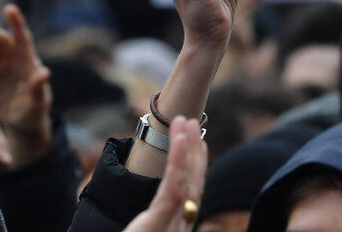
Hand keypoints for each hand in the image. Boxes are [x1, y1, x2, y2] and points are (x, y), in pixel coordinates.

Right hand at [0, 5, 52, 165]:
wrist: (22, 123)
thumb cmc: (34, 112)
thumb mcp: (38, 103)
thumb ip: (38, 88)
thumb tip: (44, 72)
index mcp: (29, 64)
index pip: (23, 40)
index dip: (17, 25)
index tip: (9, 9)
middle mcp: (14, 60)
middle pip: (1, 41)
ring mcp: (1, 65)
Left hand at [124, 117, 207, 231]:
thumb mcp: (143, 231)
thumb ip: (150, 221)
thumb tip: (145, 212)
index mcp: (172, 228)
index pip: (188, 194)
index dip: (194, 168)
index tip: (198, 144)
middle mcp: (178, 226)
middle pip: (192, 184)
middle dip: (194, 151)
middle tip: (191, 123)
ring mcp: (172, 227)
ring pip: (185, 181)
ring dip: (188, 149)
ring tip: (186, 122)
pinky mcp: (157, 226)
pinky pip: (172, 190)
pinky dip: (178, 163)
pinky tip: (180, 140)